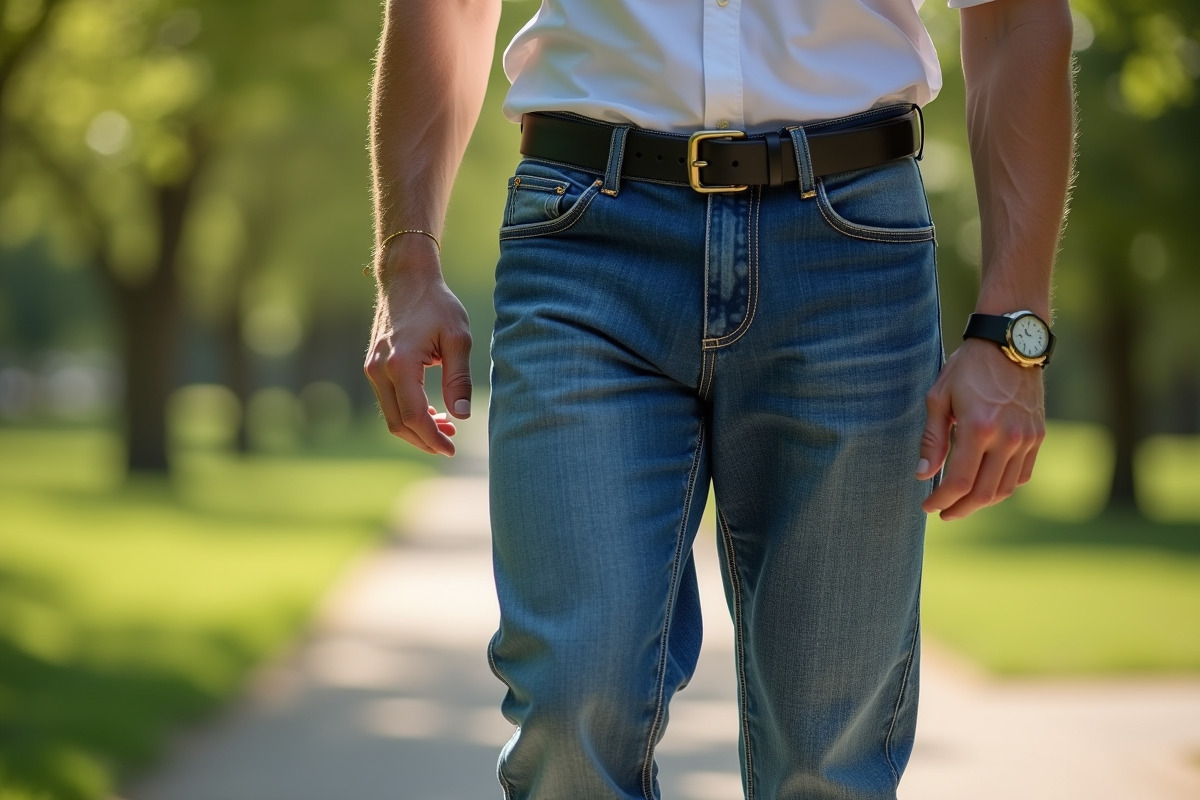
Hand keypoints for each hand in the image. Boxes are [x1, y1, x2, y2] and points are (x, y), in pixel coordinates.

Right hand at [363, 240, 471, 455]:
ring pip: (391, 416)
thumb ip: (459, 378)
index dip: (433, 438)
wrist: (406, 279)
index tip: (452, 449)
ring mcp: (372, 369)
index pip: (414, 416)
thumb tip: (461, 416)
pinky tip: (432, 412)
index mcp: (401, 364)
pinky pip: (388, 401)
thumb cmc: (437, 305)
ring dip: (417, 428)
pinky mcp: (373, 367)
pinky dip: (407, 413)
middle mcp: (380, 370)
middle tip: (451, 443)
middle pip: (398, 424)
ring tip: (446, 428)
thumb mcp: (458, 338)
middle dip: (424, 440)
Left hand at [916, 338, 1044, 519]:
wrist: (1010, 344)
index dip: (941, 500)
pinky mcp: (1038, 436)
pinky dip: (1003, 488)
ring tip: (962, 504)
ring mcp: (1027, 438)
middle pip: (984, 493)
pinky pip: (1022, 475)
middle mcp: (1007, 437)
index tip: (927, 506)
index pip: (959, 482)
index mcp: (978, 428)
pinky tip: (986, 486)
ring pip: (1005, 489)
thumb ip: (932, 439)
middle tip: (943, 513)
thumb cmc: (968, 368)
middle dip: (960, 508)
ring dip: (982, 502)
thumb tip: (922, 475)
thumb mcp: (940, 397)